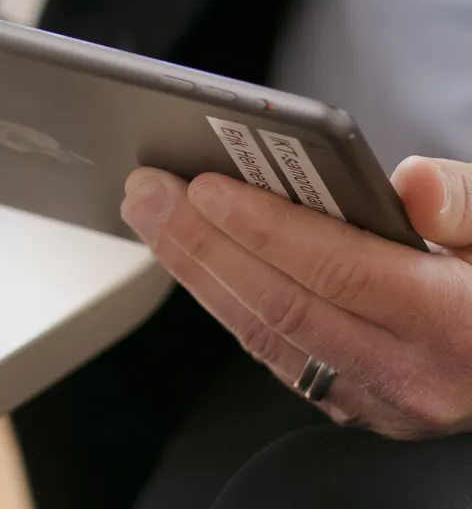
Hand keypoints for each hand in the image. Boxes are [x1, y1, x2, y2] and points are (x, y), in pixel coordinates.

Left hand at [121, 157, 471, 437]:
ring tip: (149, 213)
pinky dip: (222, 299)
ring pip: (266, 334)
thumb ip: (466, 200)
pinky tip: (187, 256)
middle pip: (285, 304)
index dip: (267, 227)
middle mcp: (415, 374)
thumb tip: (411, 184)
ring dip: (196, 268)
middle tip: (148, 189)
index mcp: (458, 322)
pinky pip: (273, 352)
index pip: (343, 271)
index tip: (205, 186)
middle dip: (204, 242)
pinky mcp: (353, 404)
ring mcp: (379, 399)